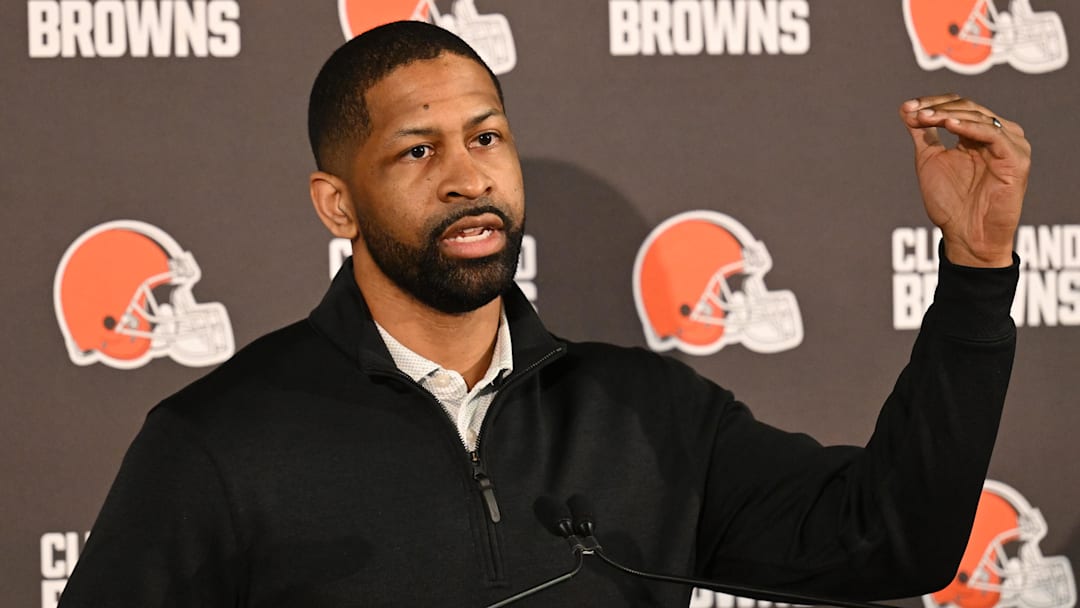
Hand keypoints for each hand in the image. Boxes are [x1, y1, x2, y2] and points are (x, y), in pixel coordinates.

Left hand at [900, 94, 1029, 266]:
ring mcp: (1010, 145)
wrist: (966, 235)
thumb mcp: (930, 160)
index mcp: (979, 134)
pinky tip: (948, 126)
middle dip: (937, 108)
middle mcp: (998, 135)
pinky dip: (969, 127)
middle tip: (914, 112)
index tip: (907, 107)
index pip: (958, 106)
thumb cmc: (950, 203)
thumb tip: (905, 107)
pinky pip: (993, 135)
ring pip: (979, 117)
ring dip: (948, 115)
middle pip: (968, 107)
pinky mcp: (1016, 159)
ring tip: (924, 118)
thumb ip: (922, 133)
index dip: (932, 103)